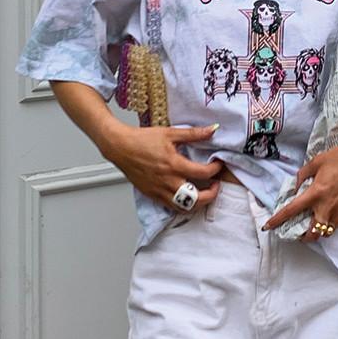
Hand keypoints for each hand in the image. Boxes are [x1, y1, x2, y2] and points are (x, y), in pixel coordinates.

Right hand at [99, 123, 223, 210]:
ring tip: (203, 193)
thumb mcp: (170, 133)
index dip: (216, 170)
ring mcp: (160, 191)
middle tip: (215, 185)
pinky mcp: (152, 195)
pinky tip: (186, 196)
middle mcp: (168, 181)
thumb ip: (194, 134)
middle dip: (212, 194)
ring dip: (198, 203)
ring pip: (185, 208)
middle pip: (198, 199)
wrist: (120, 147)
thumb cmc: (141, 140)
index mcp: (174, 165)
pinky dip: (183, 205)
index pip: (203, 173)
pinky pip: (171, 207)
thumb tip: (212, 130)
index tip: (218, 165)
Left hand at [263, 131, 337, 240]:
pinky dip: (331, 224)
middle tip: (298, 232)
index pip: (291, 211)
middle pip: (311, 234)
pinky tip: (330, 215)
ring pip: (326, 233)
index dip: (278, 221)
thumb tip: (297, 184)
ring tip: (314, 224)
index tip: (269, 226)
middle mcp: (327, 207)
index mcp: (316, 193)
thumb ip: (303, 175)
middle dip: (302, 237)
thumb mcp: (317, 161)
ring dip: (318, 231)